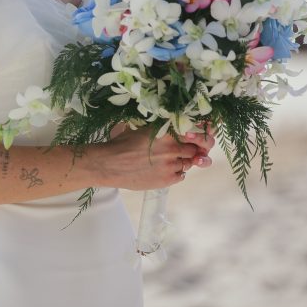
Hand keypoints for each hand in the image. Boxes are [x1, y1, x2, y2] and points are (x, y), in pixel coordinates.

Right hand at [92, 121, 215, 190]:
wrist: (110, 164)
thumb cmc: (123, 144)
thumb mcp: (143, 129)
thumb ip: (163, 129)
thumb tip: (177, 126)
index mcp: (167, 132)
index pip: (195, 133)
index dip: (196, 136)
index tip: (193, 138)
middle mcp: (172, 148)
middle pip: (194, 149)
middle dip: (189, 150)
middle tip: (179, 151)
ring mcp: (171, 165)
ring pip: (188, 163)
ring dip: (181, 162)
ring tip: (166, 161)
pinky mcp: (167, 180)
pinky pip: (181, 176)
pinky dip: (176, 173)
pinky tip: (163, 170)